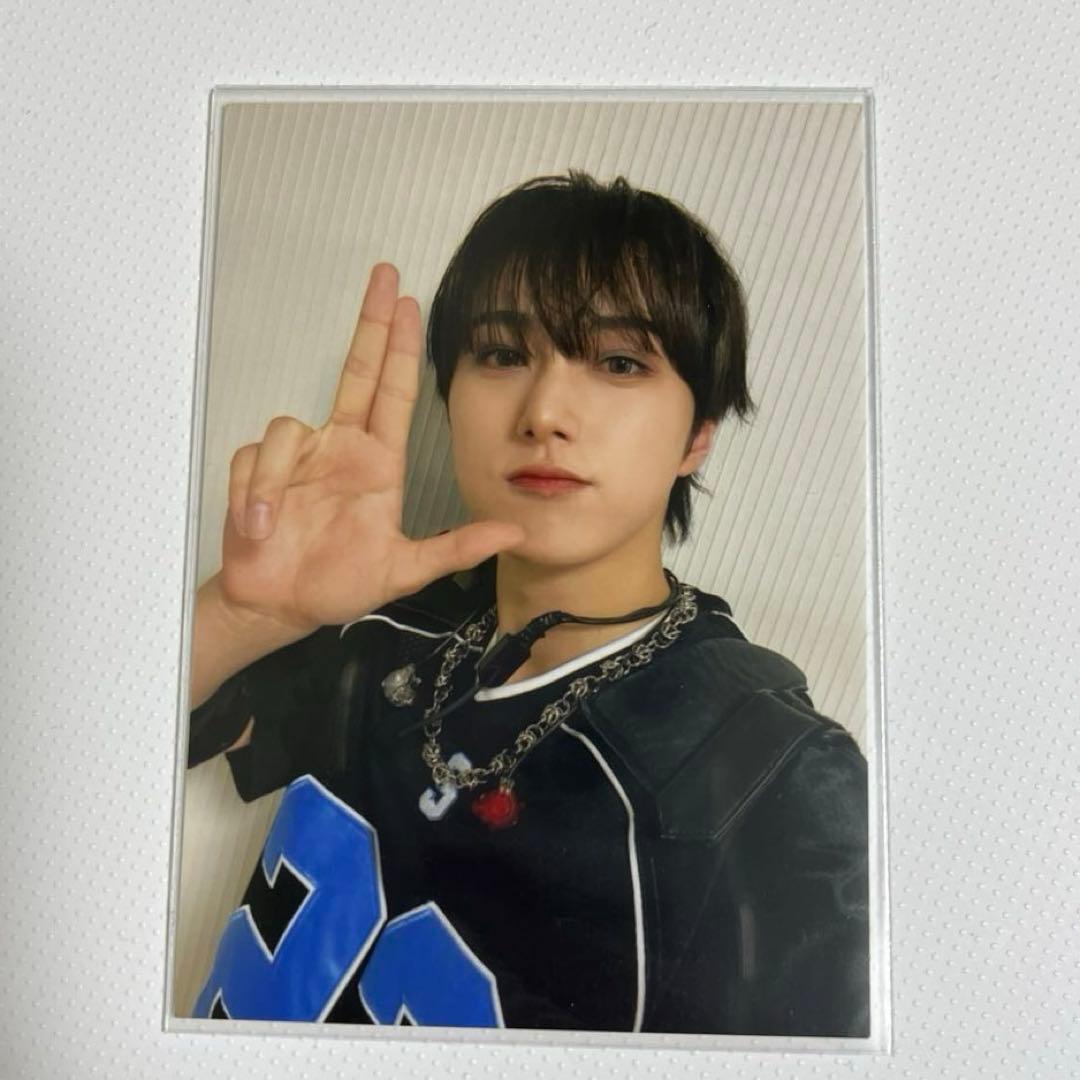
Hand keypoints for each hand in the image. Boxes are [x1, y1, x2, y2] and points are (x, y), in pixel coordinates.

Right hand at [217, 263, 523, 632]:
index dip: (400, 347)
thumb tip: (514, 534)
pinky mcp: (258, 468)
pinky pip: (254, 461)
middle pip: (356, 369)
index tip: (410, 303)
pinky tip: (258, 526)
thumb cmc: (339, 583)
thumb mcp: (404, 571)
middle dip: (370, 322)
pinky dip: (253, 495)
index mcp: (376, 462)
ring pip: (287, 428)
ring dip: (275, 481)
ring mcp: (298, 455)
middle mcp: (339, 446)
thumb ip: (455, 550)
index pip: (393, 392)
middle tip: (385, 276)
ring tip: (271, 526)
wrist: (279, 606)